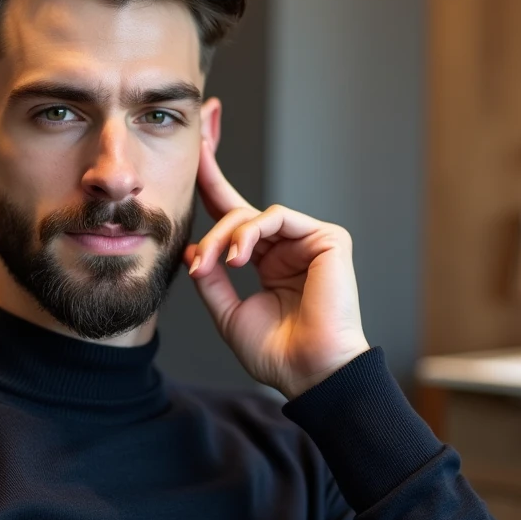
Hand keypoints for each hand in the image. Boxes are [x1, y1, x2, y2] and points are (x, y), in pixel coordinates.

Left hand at [186, 140, 369, 398]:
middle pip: (238, 208)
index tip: (198, 148)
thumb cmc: (275, 352)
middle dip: (210, 200)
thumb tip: (193, 247)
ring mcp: (308, 240)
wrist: (308, 371)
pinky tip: (239, 258)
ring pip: (252, 214)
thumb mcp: (227, 313)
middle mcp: (286, 247)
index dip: (212, 185)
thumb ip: (209, 278)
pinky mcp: (327, 238)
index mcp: (266, 261)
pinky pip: (277, 217)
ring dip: (225, 236)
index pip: (233, 217)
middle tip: (194, 234)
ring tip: (215, 263)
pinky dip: (250, 234)